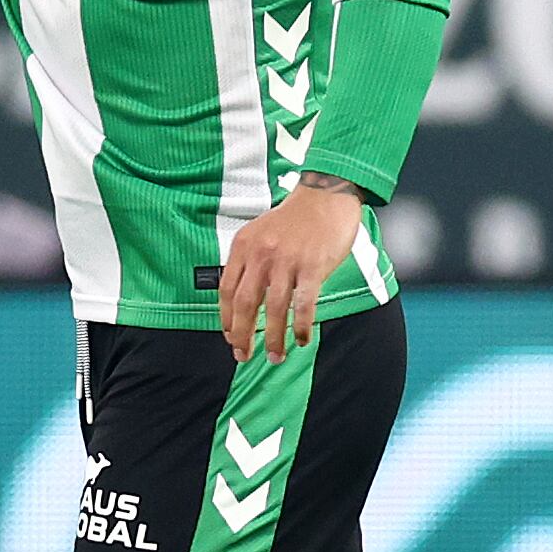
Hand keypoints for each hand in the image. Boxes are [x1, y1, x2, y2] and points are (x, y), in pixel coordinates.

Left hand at [218, 178, 365, 362]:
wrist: (326, 196)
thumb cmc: (295, 218)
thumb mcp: (260, 233)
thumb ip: (249, 261)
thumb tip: (242, 300)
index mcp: (244, 246)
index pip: (226, 290)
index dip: (226, 319)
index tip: (230, 337)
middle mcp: (261, 254)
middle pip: (245, 304)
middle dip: (243, 336)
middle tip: (244, 355)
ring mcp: (287, 260)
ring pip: (274, 309)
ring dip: (273, 338)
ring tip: (275, 355)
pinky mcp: (313, 266)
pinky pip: (303, 305)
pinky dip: (301, 327)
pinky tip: (301, 339)